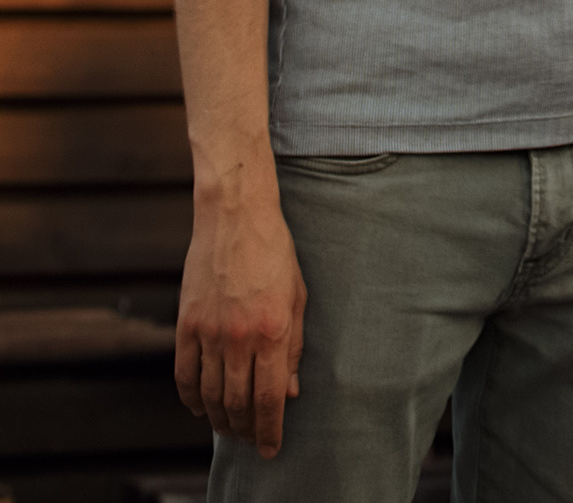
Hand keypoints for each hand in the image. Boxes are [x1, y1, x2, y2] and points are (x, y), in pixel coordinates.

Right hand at [174, 185, 306, 454]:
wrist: (235, 215)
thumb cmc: (274, 252)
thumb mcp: (297, 296)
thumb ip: (293, 347)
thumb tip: (290, 393)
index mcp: (273, 330)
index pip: (271, 398)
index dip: (270, 430)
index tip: (271, 449)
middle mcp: (239, 337)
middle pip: (237, 404)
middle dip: (246, 430)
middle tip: (251, 440)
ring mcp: (209, 332)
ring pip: (210, 396)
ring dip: (219, 420)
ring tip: (229, 428)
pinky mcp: (186, 325)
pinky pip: (185, 376)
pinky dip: (191, 399)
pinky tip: (201, 408)